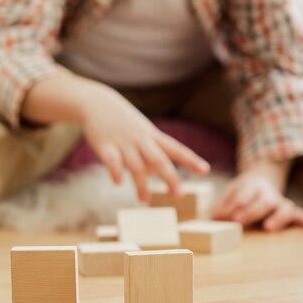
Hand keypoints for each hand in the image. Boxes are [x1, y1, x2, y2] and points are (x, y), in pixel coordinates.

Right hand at [80, 82, 209, 201]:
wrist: (96, 102)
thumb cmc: (122, 121)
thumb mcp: (140, 133)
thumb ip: (146, 154)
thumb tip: (151, 175)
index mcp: (152, 136)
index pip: (176, 149)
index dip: (191, 160)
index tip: (205, 170)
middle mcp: (141, 140)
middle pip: (160, 160)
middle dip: (170, 178)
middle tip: (179, 195)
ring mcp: (123, 143)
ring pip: (137, 166)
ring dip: (142, 185)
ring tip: (145, 200)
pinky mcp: (105, 146)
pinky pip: (112, 162)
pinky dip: (116, 173)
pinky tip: (118, 182)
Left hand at [212, 163, 302, 230]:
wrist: (262, 177)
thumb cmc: (241, 191)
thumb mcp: (228, 193)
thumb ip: (221, 206)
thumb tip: (213, 219)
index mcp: (250, 186)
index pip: (243, 195)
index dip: (235, 205)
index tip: (226, 216)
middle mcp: (267, 192)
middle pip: (263, 201)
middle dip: (251, 211)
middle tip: (238, 221)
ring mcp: (279, 201)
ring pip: (284, 206)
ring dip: (277, 217)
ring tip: (268, 228)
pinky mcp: (288, 210)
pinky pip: (299, 213)